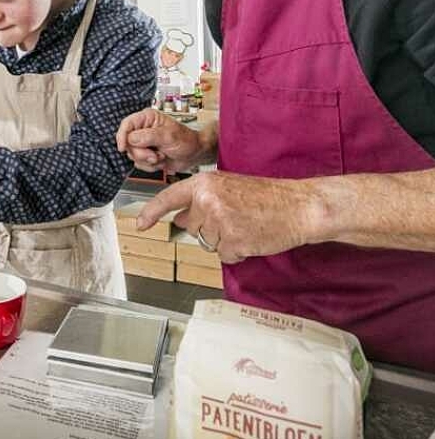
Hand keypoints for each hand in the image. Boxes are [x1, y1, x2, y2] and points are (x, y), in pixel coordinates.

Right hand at [116, 109, 204, 172]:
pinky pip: (139, 164)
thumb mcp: (168, 136)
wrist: (194, 154)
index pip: (126, 124)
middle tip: (155, 154)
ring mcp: (144, 143)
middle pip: (128, 143)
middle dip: (141, 153)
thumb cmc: (187, 140)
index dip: (122, 136)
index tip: (123, 147)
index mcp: (147, 118)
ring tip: (161, 156)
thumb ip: (148, 136)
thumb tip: (130, 138)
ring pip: (133, 155)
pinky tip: (161, 160)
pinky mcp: (146, 154)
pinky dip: (150, 166)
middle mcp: (143, 130)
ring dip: (147, 160)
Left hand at [137, 170, 318, 263]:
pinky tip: (251, 237)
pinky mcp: (233, 242)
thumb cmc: (266, 196)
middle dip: (208, 227)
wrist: (298, 206)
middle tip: (234, 217)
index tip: (140, 224)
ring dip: (224, 240)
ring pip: (207, 243)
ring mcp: (219, 222)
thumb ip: (200, 200)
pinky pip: (224, 255)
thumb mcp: (227, 188)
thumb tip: (179, 219)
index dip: (151, 212)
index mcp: (204, 183)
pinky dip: (237, 251)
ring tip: (245, 225)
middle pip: (191, 227)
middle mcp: (207, 201)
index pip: (169, 198)